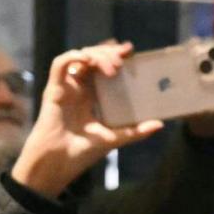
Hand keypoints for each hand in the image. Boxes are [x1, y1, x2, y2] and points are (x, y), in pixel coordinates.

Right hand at [11, 44, 163, 198]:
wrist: (60, 163)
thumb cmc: (82, 152)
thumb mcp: (114, 138)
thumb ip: (135, 131)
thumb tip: (160, 124)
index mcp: (92, 94)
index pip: (103, 65)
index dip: (115, 54)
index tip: (131, 51)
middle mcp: (79, 87)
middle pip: (93, 57)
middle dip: (108, 52)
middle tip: (123, 58)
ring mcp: (67, 86)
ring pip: (80, 57)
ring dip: (97, 55)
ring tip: (112, 67)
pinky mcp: (54, 89)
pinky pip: (59, 64)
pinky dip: (72, 56)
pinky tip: (87, 59)